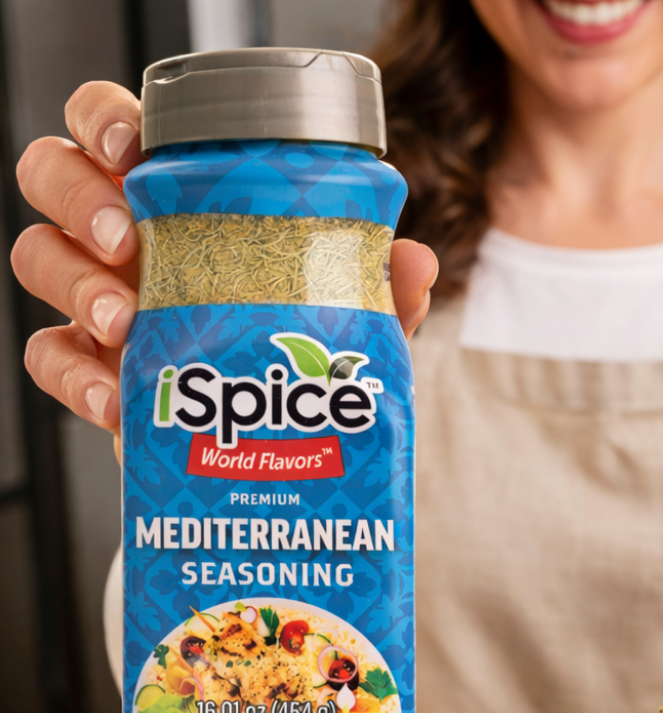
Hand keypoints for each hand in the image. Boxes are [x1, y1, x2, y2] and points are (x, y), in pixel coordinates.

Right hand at [11, 81, 437, 440]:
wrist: (281, 436)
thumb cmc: (304, 354)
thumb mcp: (348, 320)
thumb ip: (378, 289)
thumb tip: (416, 262)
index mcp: (183, 202)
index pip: (114, 127)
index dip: (102, 118)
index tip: (130, 144)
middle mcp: (131, 239)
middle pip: (53, 175)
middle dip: (76, 196)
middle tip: (126, 238)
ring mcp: (103, 301)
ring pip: (37, 256)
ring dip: (74, 283)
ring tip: (126, 322)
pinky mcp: (94, 370)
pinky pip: (47, 357)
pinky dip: (72, 378)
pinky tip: (115, 400)